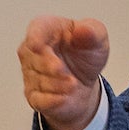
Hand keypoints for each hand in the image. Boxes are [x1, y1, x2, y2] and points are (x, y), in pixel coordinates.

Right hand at [19, 15, 110, 129]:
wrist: (86, 83)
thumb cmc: (85, 55)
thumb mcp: (98, 40)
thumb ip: (93, 31)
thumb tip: (83, 29)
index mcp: (47, 29)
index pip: (37, 29)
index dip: (35, 36)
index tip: (37, 45)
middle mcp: (33, 50)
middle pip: (37, 58)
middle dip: (53, 67)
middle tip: (66, 73)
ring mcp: (30, 73)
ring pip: (41, 80)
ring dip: (60, 85)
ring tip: (73, 84)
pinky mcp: (33, 95)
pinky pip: (40, 99)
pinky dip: (55, 100)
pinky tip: (65, 96)